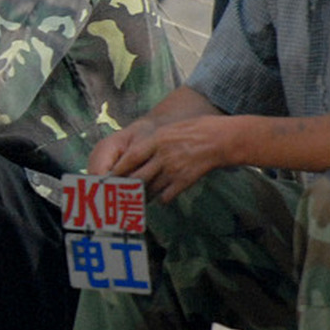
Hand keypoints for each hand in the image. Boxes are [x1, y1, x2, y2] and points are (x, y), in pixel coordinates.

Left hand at [94, 116, 236, 203]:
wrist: (221, 139)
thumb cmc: (196, 130)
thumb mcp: (169, 130)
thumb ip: (152, 142)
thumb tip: (135, 154)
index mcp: (157, 140)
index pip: (131, 157)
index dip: (118, 169)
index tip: (108, 177)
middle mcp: (162, 156)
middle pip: (137, 177)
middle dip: (126, 187)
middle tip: (116, 193)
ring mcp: (174, 170)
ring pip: (150, 189)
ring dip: (142, 195)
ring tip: (135, 198)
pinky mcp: (184, 181)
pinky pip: (166, 196)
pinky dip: (161, 198)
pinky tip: (160, 196)